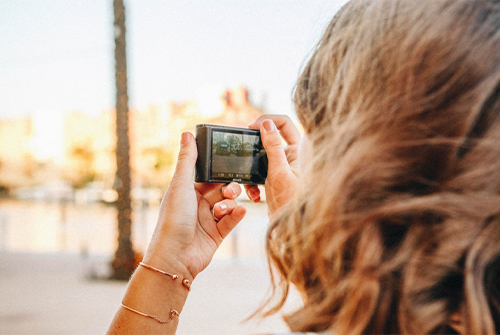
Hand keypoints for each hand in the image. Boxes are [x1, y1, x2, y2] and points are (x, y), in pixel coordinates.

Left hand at [143, 132, 246, 279]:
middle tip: (231, 190)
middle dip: (229, 188)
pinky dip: (237, 215)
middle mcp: (197, 204)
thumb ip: (188, 160)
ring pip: (228, 203)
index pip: (208, 175)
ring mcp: (208, 219)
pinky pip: (232, 220)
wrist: (175, 258)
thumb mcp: (180, 186)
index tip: (232, 163)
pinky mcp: (217, 234)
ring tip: (222, 209)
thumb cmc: (173, 220)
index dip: (220, 170)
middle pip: (222, 189)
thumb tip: (186, 133)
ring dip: (230, 204)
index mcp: (187, 191)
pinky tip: (241, 212)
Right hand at [246, 115, 300, 220]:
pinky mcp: (276, 179)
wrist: (292, 231)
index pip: (284, 123)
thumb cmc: (292, 204)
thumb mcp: (279, 173)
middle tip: (243, 145)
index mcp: (300, 150)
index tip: (251, 128)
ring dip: (252, 165)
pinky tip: (254, 194)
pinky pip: (260, 172)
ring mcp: (284, 168)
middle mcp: (293, 156)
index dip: (267, 120)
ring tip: (246, 177)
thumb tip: (266, 124)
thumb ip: (273, 147)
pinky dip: (253, 180)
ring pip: (262, 156)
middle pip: (271, 137)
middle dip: (255, 142)